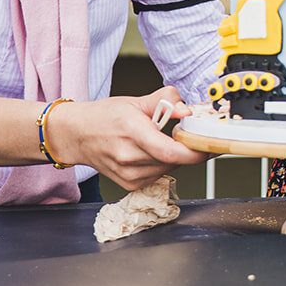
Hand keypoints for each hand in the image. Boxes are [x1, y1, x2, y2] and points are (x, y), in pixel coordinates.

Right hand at [47, 87, 208, 190]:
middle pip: (173, 160)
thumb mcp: (135, 101)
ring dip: (174, 156)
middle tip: (191, 134)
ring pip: (168, 169)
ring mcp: (127, 174)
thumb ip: (164, 101)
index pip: (170, 151)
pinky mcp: (129, 184)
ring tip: (164, 140)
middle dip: (188, 149)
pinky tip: (152, 152)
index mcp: (132, 131)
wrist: (76, 135)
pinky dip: (162, 164)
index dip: (194, 152)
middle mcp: (128, 157)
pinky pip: (158, 175)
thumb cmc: (104, 116)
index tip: (209, 145)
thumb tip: (187, 109)